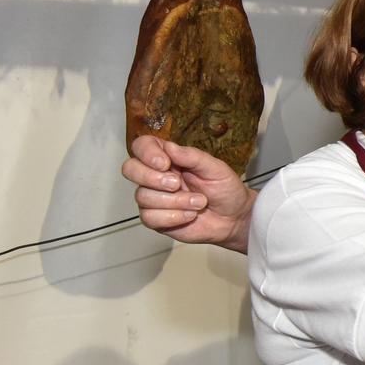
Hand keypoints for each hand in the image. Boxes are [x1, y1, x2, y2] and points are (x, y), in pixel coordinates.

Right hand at [122, 136, 255, 251]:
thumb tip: (169, 147)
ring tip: (199, 202)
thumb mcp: (215, 168)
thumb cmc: (225, 189)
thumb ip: (192, 156)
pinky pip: (149, 217)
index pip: (141, 146)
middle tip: (177, 184)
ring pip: (143, 196)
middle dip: (152, 177)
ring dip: (174, 201)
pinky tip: (190, 215)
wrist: (233, 217)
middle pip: (130, 169)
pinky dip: (173, 216)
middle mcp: (155, 176)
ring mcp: (153, 198)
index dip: (147, 153)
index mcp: (168, 158)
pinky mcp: (155, 219)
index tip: (165, 163)